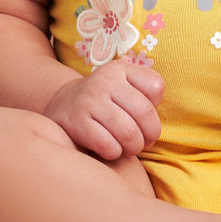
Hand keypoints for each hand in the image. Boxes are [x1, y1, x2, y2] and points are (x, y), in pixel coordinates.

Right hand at [44, 59, 163, 160]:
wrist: (63, 105)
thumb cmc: (106, 101)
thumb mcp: (125, 86)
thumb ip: (147, 95)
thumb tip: (155, 122)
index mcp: (120, 69)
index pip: (156, 87)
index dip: (157, 109)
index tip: (146, 119)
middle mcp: (104, 80)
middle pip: (145, 112)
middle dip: (150, 134)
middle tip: (144, 142)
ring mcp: (89, 100)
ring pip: (129, 132)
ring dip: (134, 147)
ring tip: (129, 148)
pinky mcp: (76, 122)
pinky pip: (108, 145)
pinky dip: (114, 153)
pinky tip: (110, 150)